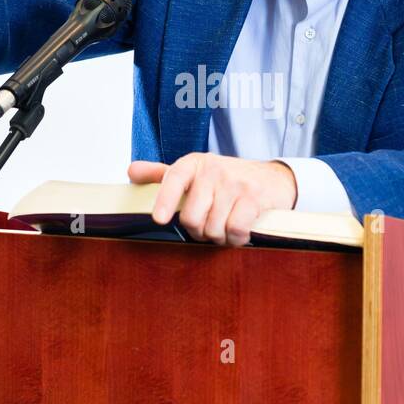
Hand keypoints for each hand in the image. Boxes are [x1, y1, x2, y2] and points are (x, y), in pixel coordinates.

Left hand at [128, 153, 297, 246]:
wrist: (272, 178)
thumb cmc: (227, 180)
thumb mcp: (195, 173)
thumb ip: (162, 174)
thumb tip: (131, 172)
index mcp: (194, 164)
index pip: (174, 178)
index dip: (165, 199)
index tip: (159, 219)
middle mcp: (213, 170)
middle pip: (192, 217)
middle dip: (198, 231)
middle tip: (207, 227)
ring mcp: (235, 184)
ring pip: (213, 228)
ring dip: (218, 237)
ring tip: (224, 227)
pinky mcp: (254, 198)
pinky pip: (235, 230)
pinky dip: (236, 239)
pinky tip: (239, 233)